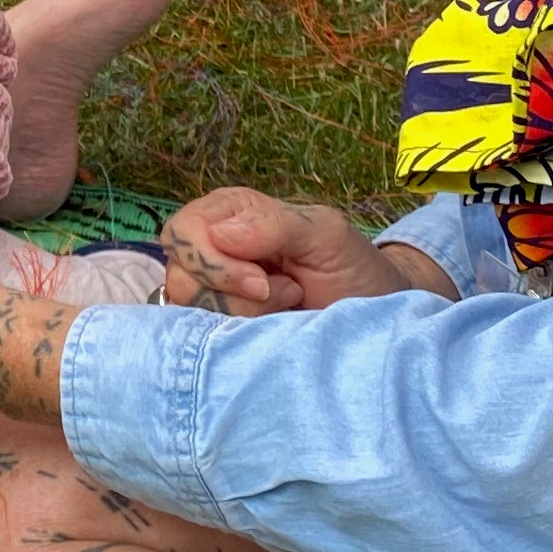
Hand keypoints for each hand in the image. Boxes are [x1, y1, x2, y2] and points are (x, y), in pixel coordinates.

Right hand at [159, 187, 454, 314]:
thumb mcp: (325, 235)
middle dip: (232, 295)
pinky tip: (269, 328)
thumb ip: (273, 225)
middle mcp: (210, 249)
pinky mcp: (216, 327)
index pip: (183, 232)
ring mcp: (210, 292)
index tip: (263, 282)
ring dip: (241, 316)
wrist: (372, 316)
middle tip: (285, 293)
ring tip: (285, 306)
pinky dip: (235, 338)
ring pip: (189, 311)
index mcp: (229, 213)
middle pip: (180, 276)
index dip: (214, 262)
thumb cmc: (352, 268)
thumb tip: (218, 234)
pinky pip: (201, 338)